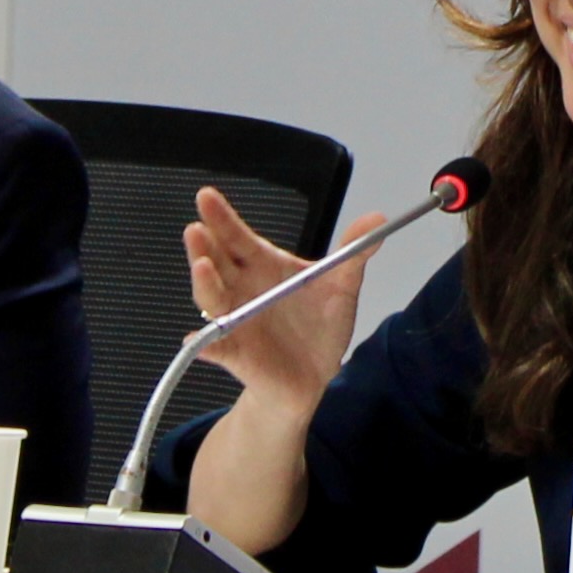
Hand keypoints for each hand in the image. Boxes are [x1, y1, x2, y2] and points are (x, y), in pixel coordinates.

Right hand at [184, 187, 373, 411]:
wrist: (315, 376)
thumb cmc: (319, 326)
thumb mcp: (341, 286)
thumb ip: (353, 253)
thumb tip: (378, 219)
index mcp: (262, 266)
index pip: (238, 238)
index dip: (222, 218)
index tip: (206, 196)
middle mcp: (241, 289)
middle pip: (216, 262)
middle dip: (204, 246)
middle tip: (197, 230)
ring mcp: (235, 321)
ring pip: (212, 299)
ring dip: (204, 284)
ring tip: (202, 267)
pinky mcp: (237, 354)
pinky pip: (215, 349)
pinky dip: (205, 345)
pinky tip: (194, 340)